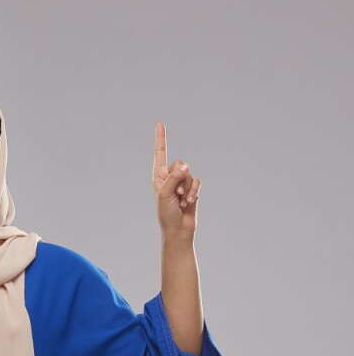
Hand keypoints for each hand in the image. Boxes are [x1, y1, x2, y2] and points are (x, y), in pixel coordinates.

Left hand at [152, 123, 199, 239]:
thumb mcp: (165, 194)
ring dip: (187, 188)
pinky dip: (194, 191)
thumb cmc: (166, 214)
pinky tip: (189, 202)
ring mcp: (181, 183)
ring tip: (181, 201)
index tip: (160, 124)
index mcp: (159, 177)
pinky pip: (197, 182)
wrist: (178, 231)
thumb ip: (174, 177)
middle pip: (180, 163)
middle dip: (180, 178)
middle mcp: (170, 177)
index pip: (160, 154)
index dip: (161, 139)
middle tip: (176, 194)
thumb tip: (186, 166)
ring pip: (189, 174)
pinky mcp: (192, 190)